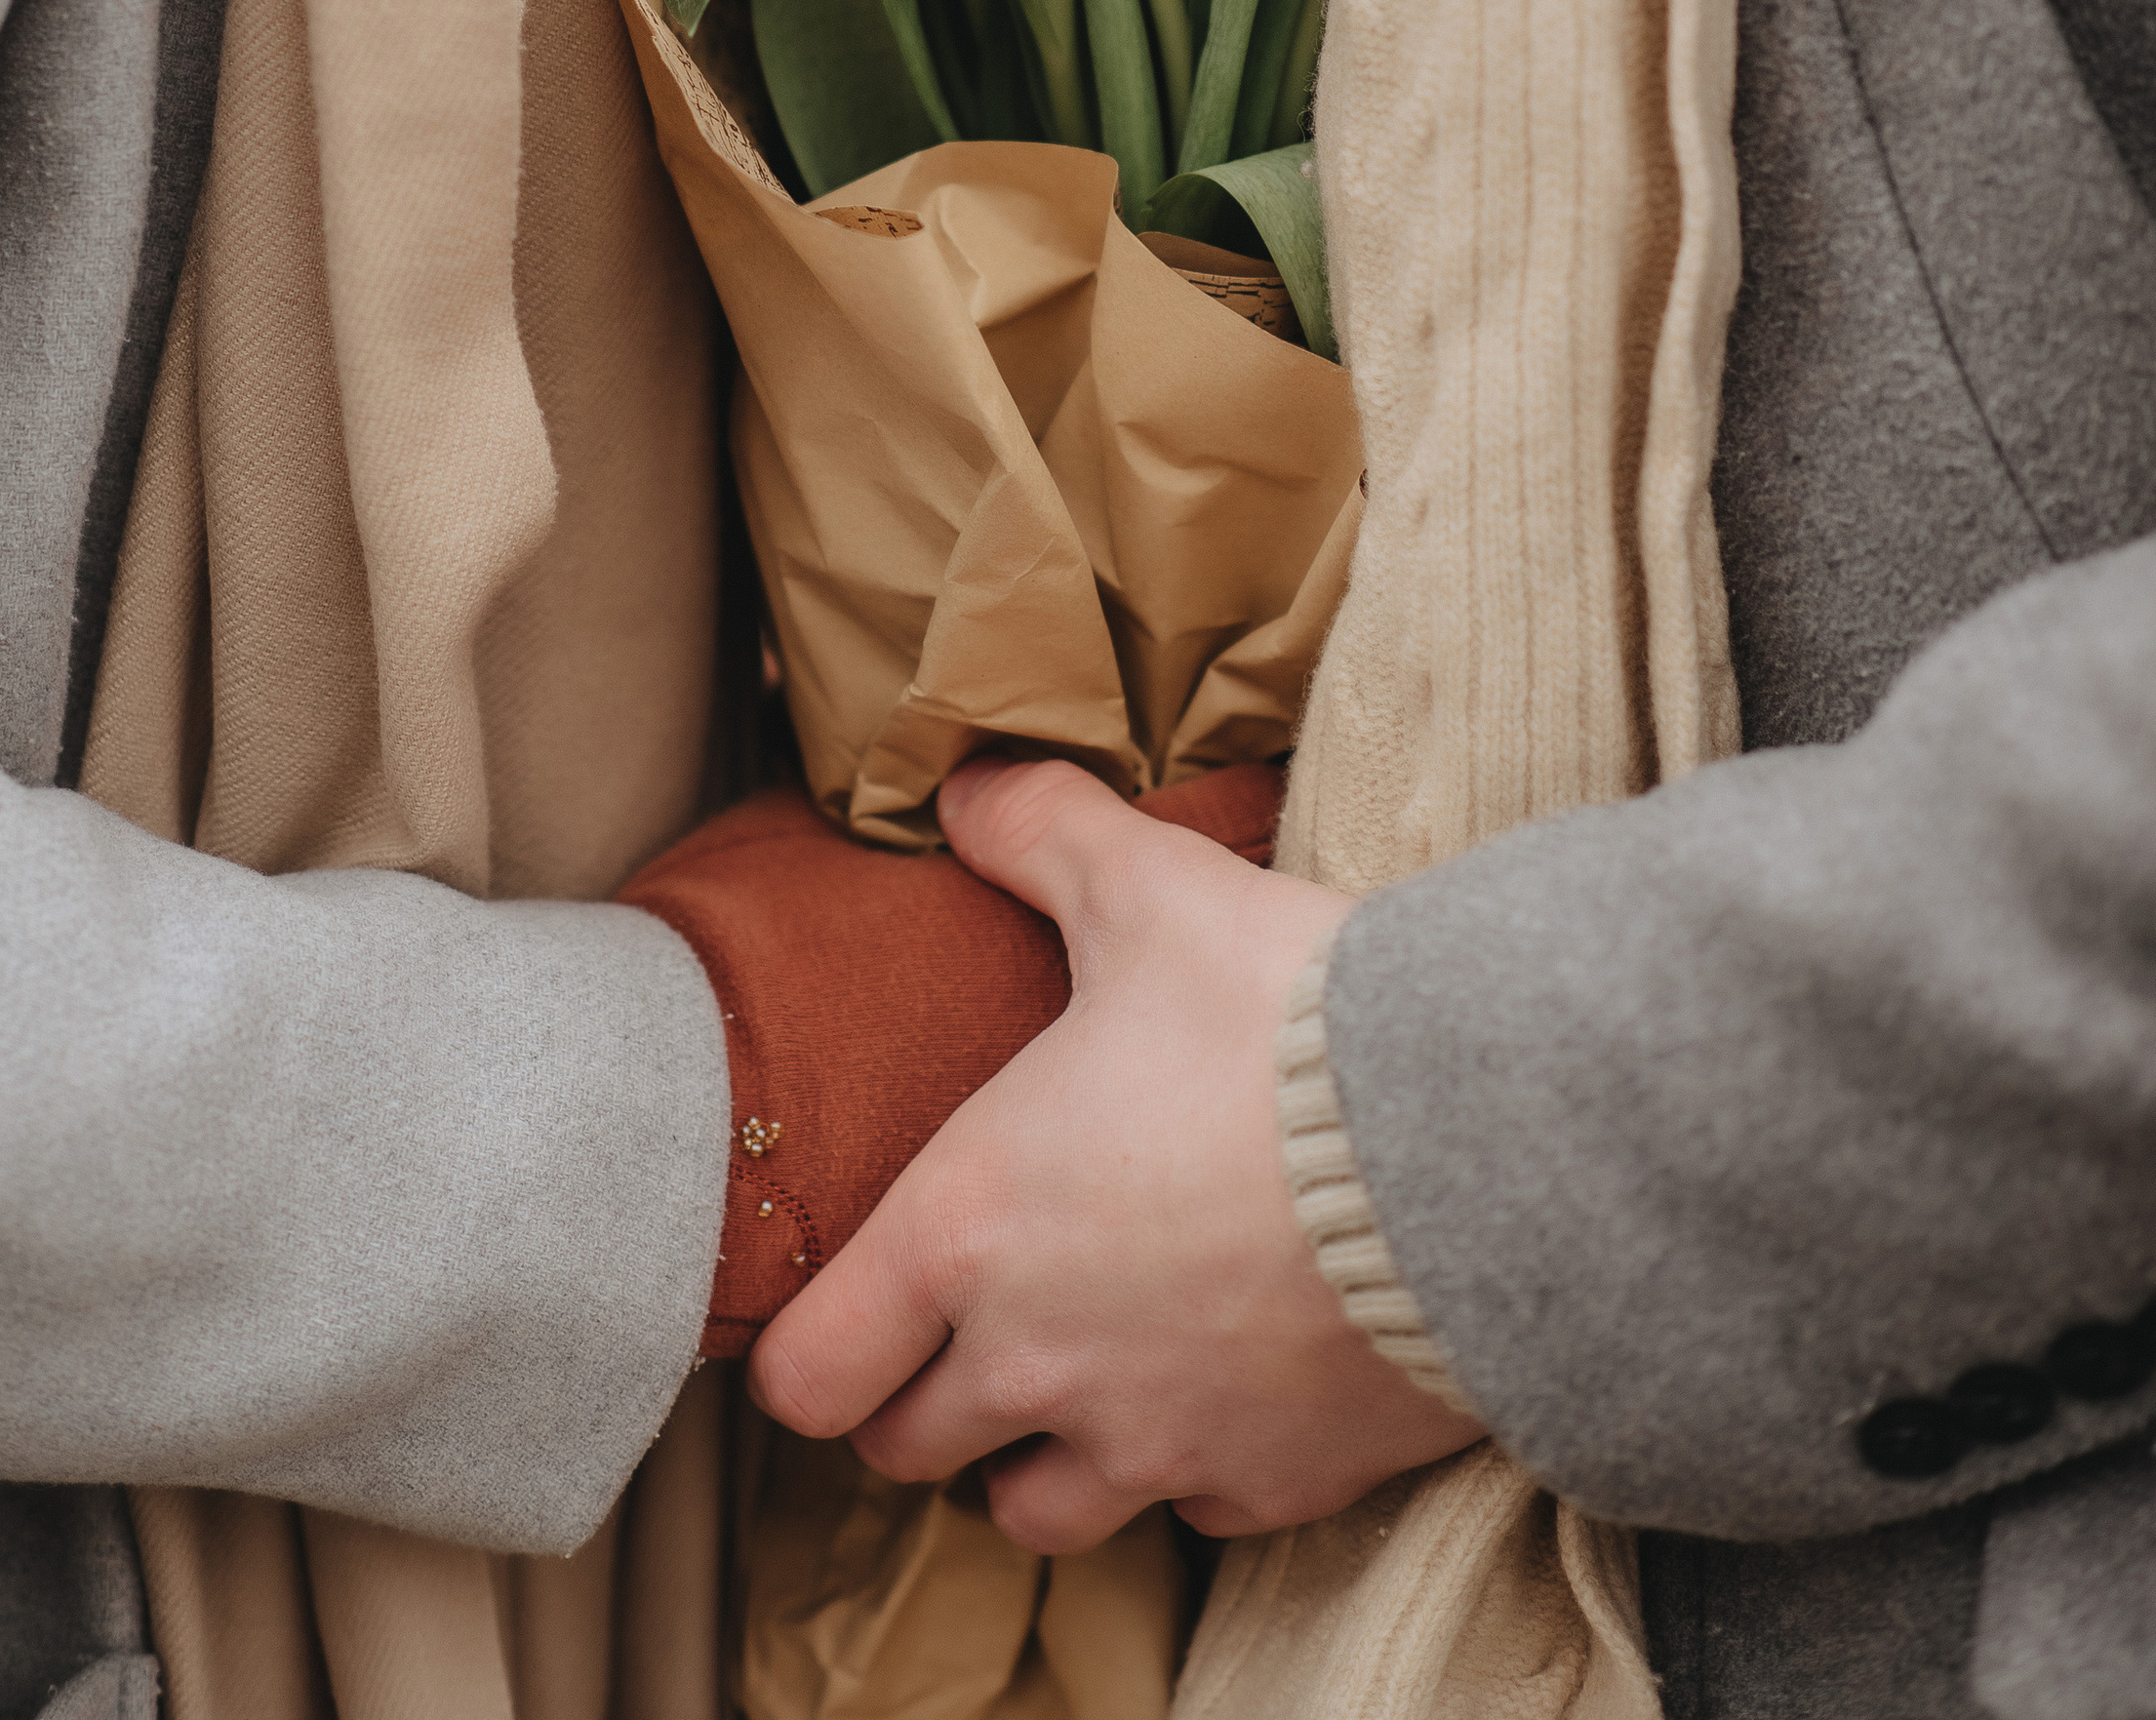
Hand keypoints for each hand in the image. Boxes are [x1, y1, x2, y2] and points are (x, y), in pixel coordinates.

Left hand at [747, 757, 1483, 1548]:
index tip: (851, 1298)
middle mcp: (1039, 1361)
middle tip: (965, 1314)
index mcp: (971, 1228)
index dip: (811, 1342)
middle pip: (903, 1449)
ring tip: (1075, 1366)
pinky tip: (1216, 1380)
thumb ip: (1039, 832)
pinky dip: (1186, 1467)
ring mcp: (1155, 1441)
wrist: (1489, 1146)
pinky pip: (1190, 1515)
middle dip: (918, 1393)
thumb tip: (965, 782)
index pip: (807, 1372)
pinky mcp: (1270, 1484)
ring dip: (1033, 1455)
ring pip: (1031, 1514)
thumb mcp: (1152, 888)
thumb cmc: (1292, 1017)